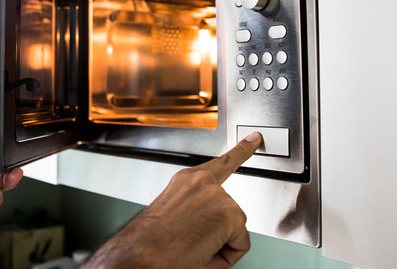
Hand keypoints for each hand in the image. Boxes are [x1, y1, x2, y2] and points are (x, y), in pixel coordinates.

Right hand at [85, 132, 261, 268]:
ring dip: (218, 245)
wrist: (142, 253)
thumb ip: (195, 209)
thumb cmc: (151, 241)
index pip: (221, 163)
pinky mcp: (230, 213)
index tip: (254, 139)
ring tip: (192, 248)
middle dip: (218, 232)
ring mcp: (218, 196)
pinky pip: (240, 244)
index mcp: (186, 180)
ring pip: (234, 230)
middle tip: (191, 242)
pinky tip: (204, 253)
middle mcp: (203, 183)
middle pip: (229, 211)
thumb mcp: (172, 215)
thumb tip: (208, 227)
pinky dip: (225, 257)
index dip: (241, 150)